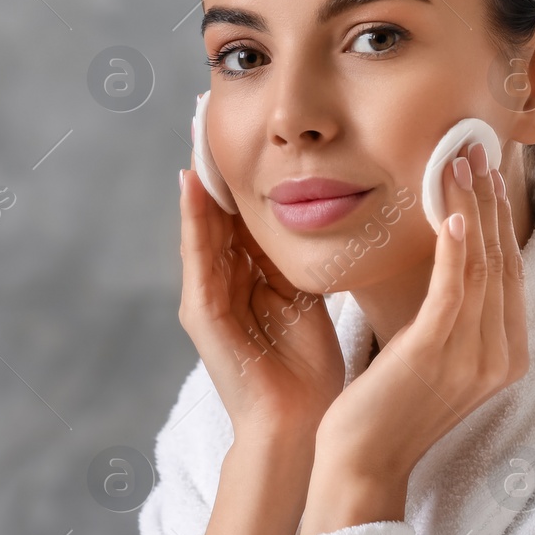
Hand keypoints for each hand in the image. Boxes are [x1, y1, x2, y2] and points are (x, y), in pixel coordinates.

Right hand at [178, 158, 348, 534]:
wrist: (297, 427)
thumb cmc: (312, 372)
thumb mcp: (313, 300)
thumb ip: (312, 261)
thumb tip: (341, 214)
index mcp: (253, 279)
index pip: (247, 213)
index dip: (249, 168)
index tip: (253, 122)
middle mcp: (224, 283)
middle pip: (220, 210)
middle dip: (218, 161)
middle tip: (209, 106)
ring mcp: (208, 298)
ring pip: (203, 224)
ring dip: (199, 178)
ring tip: (196, 128)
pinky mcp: (201, 315)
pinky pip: (197, 257)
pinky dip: (194, 220)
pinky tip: (193, 184)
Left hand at [301, 141, 527, 534]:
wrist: (362, 465)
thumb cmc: (386, 409)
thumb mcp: (429, 355)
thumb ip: (450, 316)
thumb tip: (448, 263)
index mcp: (506, 356)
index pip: (510, 272)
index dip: (499, 219)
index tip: (485, 174)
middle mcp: (501, 356)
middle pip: (503, 260)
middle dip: (490, 201)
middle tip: (476, 150)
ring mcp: (474, 357)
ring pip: (482, 265)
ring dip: (471, 207)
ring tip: (458, 162)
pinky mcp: (437, 354)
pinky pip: (454, 288)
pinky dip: (455, 246)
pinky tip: (448, 211)